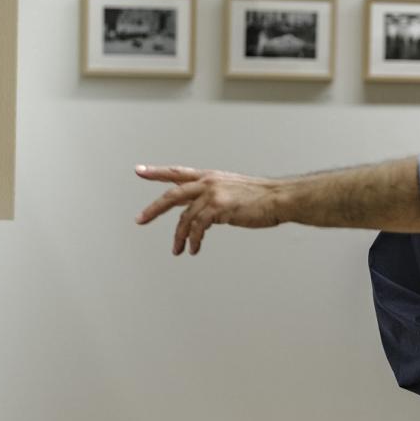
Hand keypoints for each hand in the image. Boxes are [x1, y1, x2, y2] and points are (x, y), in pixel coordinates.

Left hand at [135, 165, 281, 254]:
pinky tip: (194, 248)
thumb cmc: (262, 197)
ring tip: (177, 249)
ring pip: (185, 218)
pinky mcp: (219, 208)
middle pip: (172, 195)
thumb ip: (214, 198)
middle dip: (153, 209)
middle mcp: (208, 182)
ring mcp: (213, 194)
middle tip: (140, 220)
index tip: (139, 171)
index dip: (157, 172)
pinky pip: (198, 227)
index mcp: (211, 177)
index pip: (178, 173)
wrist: (280, 198)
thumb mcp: (233, 190)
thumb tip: (203, 214)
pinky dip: (193, 240)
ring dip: (179, 237)